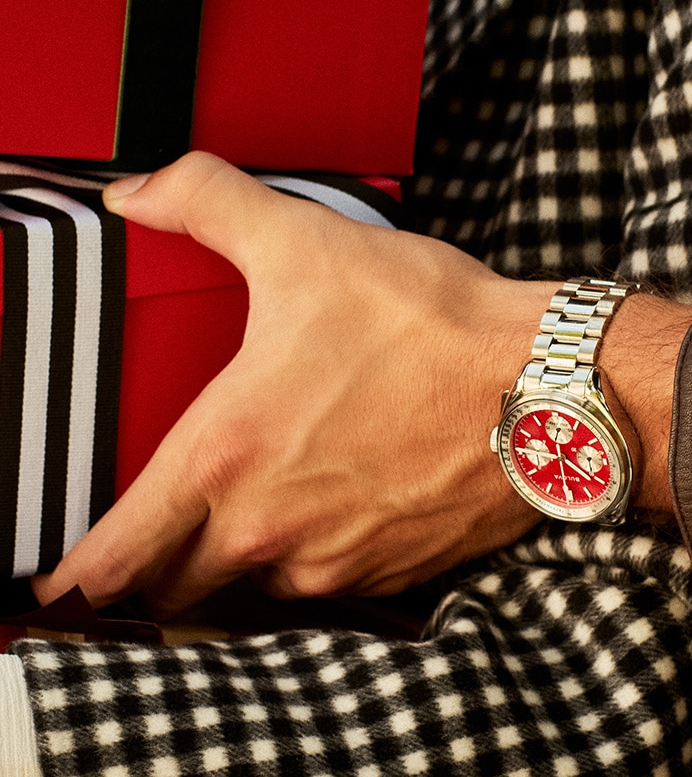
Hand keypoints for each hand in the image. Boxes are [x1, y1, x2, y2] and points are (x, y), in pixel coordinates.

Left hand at [34, 152, 554, 615]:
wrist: (546, 386)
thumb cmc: (429, 324)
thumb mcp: (306, 243)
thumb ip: (205, 203)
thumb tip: (135, 189)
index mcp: (226, 456)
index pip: (116, 553)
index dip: (76, 575)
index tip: (60, 587)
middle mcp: (269, 527)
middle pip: (180, 585)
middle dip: (166, 565)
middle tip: (171, 530)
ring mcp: (335, 560)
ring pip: (262, 584)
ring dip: (254, 557)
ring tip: (280, 500)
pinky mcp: (394, 572)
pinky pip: (335, 583)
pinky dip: (328, 555)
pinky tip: (352, 500)